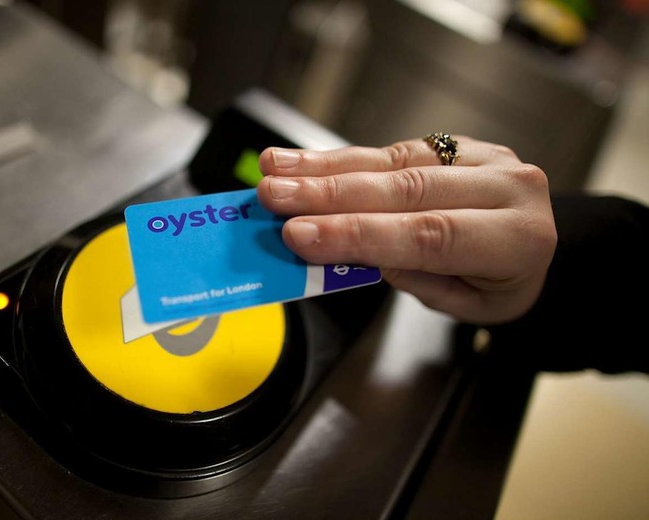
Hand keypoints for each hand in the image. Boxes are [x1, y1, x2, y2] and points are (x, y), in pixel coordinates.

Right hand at [256, 136, 557, 324]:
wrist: (539, 247)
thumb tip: (354, 246)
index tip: (300, 236)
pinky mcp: (457, 144)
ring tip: (275, 170)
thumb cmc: (501, 286)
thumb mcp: (467, 305)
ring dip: (327, 167)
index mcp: (517, 238)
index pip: (427, 235)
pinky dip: (345, 157)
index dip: (359, 234)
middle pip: (405, 189)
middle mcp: (506, 188)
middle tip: (274, 197)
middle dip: (330, 194)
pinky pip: (393, 149)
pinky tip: (304, 161)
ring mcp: (483, 157)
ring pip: (394, 161)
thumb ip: (415, 276)